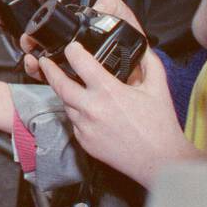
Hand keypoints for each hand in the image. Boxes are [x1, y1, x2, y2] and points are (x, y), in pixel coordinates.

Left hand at [39, 0, 196, 188]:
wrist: (161, 162)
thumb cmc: (160, 126)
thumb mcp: (158, 88)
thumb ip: (148, 61)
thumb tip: (141, 45)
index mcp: (109, 92)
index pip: (79, 62)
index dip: (72, 51)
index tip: (72, 47)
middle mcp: (92, 109)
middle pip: (59, 84)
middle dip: (49, 70)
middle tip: (45, 61)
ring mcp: (85, 127)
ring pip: (66, 104)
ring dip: (66, 93)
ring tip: (71, 85)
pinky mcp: (84, 141)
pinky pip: (73, 122)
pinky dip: (77, 113)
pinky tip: (88, 110)